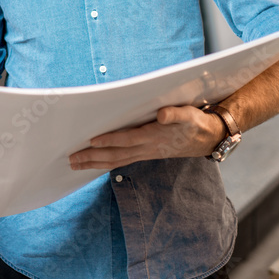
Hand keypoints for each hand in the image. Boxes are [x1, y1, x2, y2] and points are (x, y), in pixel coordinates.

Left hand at [69, 106, 224, 170]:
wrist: (208, 139)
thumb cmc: (195, 123)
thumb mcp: (189, 115)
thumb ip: (175, 114)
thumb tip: (162, 114)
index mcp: (153, 137)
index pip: (126, 140)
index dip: (109, 140)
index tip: (91, 141)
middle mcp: (146, 148)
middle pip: (115, 155)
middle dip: (92, 158)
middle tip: (71, 160)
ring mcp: (145, 153)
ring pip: (116, 161)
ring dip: (95, 163)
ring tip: (75, 165)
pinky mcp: (145, 154)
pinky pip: (121, 161)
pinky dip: (106, 163)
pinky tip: (94, 164)